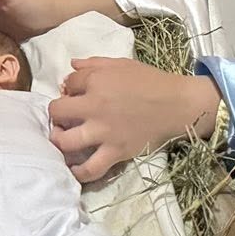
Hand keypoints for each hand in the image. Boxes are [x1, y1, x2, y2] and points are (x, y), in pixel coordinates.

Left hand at [49, 57, 221, 184]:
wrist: (178, 105)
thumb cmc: (152, 81)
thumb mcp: (122, 64)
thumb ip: (94, 63)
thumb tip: (72, 65)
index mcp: (97, 81)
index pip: (68, 84)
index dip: (69, 88)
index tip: (76, 94)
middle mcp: (95, 106)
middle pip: (57, 111)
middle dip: (56, 114)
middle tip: (64, 118)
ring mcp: (104, 132)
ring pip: (66, 141)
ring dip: (58, 140)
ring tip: (62, 140)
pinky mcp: (116, 152)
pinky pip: (91, 168)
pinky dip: (78, 172)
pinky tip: (72, 169)